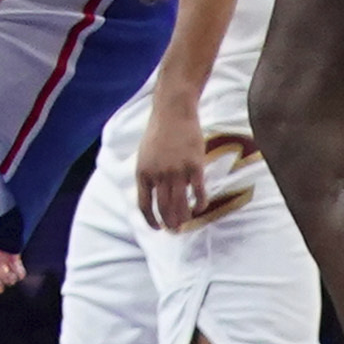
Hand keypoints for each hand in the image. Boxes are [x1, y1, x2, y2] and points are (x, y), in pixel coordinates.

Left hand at [133, 80, 209, 232]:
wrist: (173, 113)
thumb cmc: (158, 132)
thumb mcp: (145, 155)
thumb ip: (148, 174)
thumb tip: (153, 194)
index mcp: (143, 172)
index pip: (144, 204)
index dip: (150, 219)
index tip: (156, 228)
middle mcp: (158, 175)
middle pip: (163, 207)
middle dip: (169, 222)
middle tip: (175, 230)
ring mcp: (177, 171)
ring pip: (180, 204)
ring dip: (183, 218)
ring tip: (186, 224)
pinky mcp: (195, 167)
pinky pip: (198, 192)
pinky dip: (200, 204)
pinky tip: (200, 209)